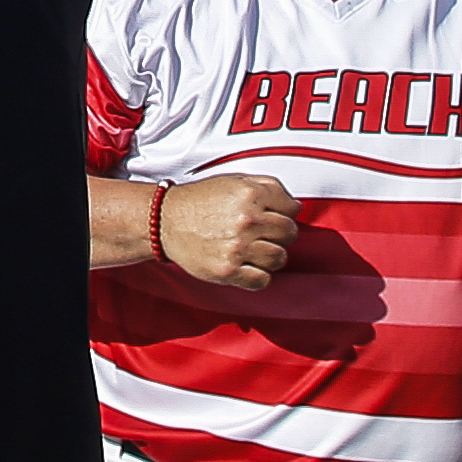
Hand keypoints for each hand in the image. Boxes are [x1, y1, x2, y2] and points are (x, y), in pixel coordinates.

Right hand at [158, 173, 300, 291]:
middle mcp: (246, 220)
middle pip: (289, 233)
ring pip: (279, 258)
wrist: (165, 220)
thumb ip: (268, 187)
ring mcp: (237, 247)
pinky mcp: (228, 270)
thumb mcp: (234, 181)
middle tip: (264, 234)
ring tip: (256, 250)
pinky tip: (247, 266)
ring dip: (271, 256)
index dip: (285, 213)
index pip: (292, 209)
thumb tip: (296, 206)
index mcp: (250, 194)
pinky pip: (262, 280)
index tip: (275, 217)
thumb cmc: (200, 201)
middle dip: (280, 234)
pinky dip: (258, 276)